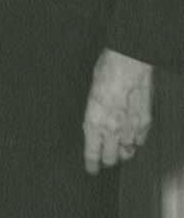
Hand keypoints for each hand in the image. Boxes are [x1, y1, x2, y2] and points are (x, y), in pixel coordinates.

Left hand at [82, 48, 152, 174]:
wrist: (129, 64)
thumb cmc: (106, 72)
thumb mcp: (90, 94)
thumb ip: (93, 113)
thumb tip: (95, 121)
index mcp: (94, 122)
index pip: (92, 153)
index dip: (91, 164)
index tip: (91, 169)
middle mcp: (112, 129)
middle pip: (111, 158)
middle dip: (106, 159)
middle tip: (104, 158)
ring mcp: (130, 128)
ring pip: (128, 152)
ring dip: (122, 151)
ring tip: (119, 148)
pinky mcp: (144, 123)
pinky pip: (140, 140)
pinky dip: (136, 140)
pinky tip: (132, 136)